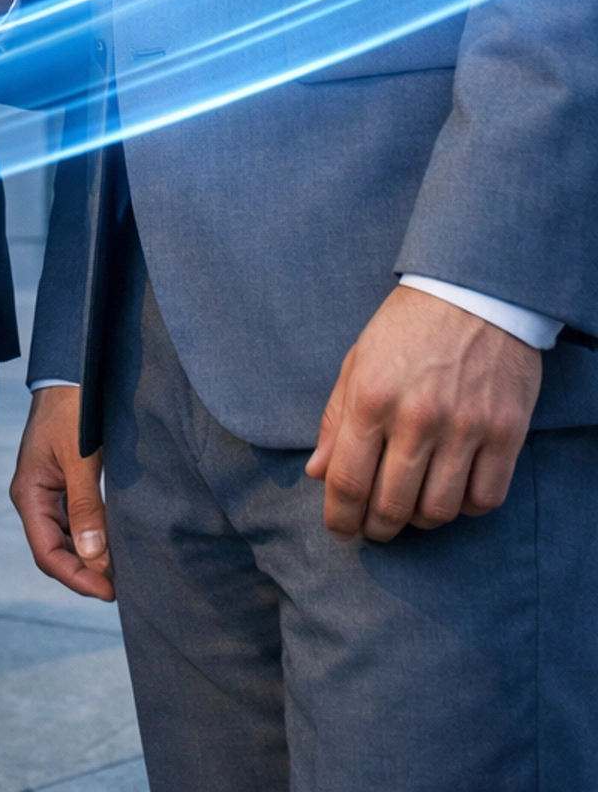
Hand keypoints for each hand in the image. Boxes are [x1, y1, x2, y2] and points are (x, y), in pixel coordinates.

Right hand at [10, 384, 114, 599]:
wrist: (70, 373)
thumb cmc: (71, 410)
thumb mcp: (81, 458)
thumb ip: (85, 507)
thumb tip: (92, 556)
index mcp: (29, 493)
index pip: (47, 553)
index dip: (76, 578)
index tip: (108, 592)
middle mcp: (34, 497)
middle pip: (55, 551)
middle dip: (85, 572)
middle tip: (121, 587)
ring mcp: (47, 491)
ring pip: (65, 538)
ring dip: (89, 557)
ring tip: (121, 571)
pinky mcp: (62, 482)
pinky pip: (73, 521)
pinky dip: (92, 536)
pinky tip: (112, 543)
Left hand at [306, 286, 542, 541]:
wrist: (475, 293)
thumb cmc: (408, 326)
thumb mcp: (358, 360)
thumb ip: (336, 419)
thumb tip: (317, 472)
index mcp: (371, 396)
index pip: (347, 481)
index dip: (340, 517)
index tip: (340, 528)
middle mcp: (416, 417)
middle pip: (391, 506)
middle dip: (376, 528)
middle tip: (374, 527)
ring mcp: (465, 427)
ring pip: (438, 511)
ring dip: (419, 520)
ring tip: (411, 507)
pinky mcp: (505, 433)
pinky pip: (483, 499)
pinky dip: (465, 507)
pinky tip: (453, 490)